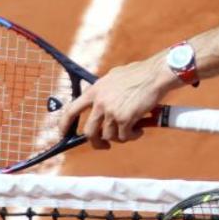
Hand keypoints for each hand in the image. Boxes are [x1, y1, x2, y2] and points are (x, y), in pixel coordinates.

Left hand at [57, 57, 177, 148]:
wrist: (155, 75)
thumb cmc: (139, 74)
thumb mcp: (114, 77)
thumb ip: (104, 90)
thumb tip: (99, 103)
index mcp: (95, 91)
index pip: (71, 110)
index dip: (64, 125)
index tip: (63, 134)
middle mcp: (100, 102)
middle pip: (89, 132)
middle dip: (96, 142)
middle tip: (104, 145)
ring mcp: (112, 111)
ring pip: (108, 136)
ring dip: (120, 137)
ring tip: (131, 130)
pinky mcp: (125, 119)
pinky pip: (124, 136)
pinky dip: (132, 136)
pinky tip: (139, 130)